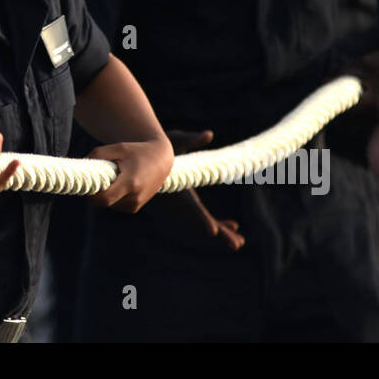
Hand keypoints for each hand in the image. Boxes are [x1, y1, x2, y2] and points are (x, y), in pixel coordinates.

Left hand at [85, 135, 173, 213]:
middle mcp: (135, 197)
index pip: (105, 198)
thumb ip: (98, 154)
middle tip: (95, 179)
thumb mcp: (118, 148)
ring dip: (104, 195)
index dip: (92, 195)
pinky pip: (116, 205)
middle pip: (105, 203)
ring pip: (109, 205)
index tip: (87, 184)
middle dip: (96, 194)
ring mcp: (136, 204)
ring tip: (112, 178)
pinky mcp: (135, 207)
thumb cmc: (137, 151)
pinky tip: (118, 184)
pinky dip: (112, 197)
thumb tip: (81, 164)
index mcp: (131, 183)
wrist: (160, 160)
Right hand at [152, 130, 243, 248]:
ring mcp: (183, 205)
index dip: (202, 219)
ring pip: (205, 223)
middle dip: (219, 233)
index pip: (192, 208)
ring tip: (239, 242)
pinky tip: (234, 225)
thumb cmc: (155, 148)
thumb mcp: (174, 141)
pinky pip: (204, 218)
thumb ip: (191, 140)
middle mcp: (180, 201)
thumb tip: (209, 134)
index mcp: (178, 189)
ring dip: (222, 232)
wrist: (139, 158)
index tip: (213, 232)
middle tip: (236, 245)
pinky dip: (218, 223)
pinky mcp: (187, 204)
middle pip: (201, 222)